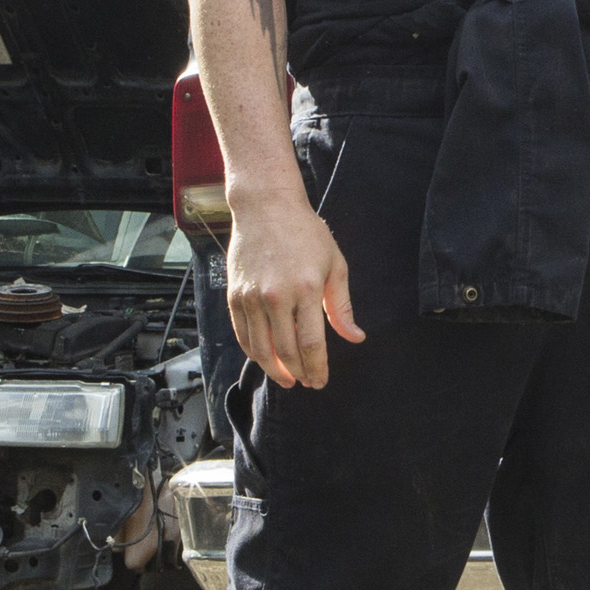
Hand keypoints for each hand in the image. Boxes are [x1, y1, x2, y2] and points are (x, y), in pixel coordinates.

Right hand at [224, 196, 362, 390]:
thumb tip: (355, 337)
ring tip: (287, 379)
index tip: (321, 380)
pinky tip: (266, 358)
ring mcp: (251, 297)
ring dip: (275, 369)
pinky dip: (254, 352)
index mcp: (305, 289)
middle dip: (299, 373)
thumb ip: (342, 306)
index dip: (316, 367)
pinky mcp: (235, 295)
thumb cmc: (305, 232)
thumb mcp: (334, 264)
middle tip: (307, 382)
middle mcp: (276, 296)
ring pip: (261, 348)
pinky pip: (243, 335)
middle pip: (286, 351)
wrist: (266, 207)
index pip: (311, 343)